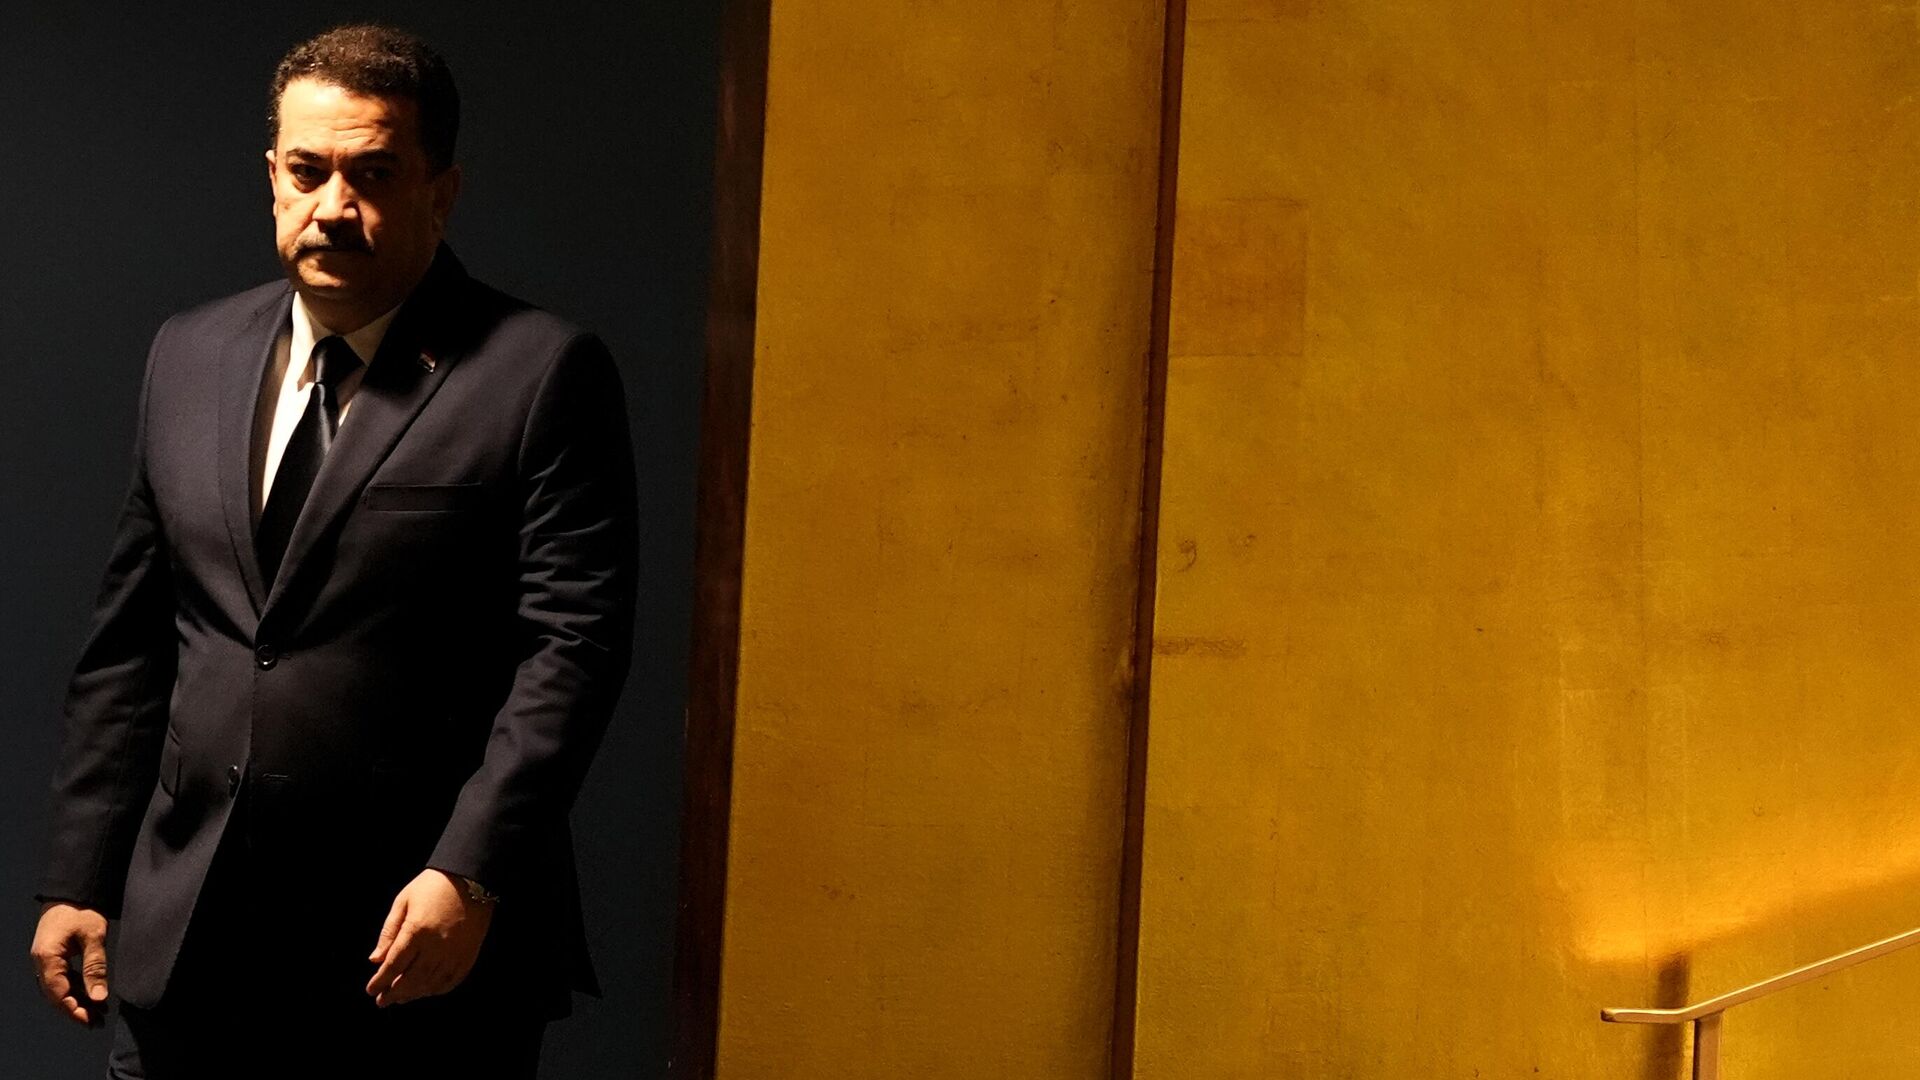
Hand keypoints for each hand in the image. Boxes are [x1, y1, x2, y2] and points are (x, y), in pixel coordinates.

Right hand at [30, 902, 109, 1024]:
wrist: (71, 890)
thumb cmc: (81, 909)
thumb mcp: (93, 937)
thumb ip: (95, 967)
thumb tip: (98, 997)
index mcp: (47, 958)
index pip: (57, 992)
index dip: (72, 1009)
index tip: (89, 1020)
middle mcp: (42, 962)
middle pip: (56, 994)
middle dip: (75, 1009)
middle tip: (96, 1021)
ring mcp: (46, 959)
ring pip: (60, 987)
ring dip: (77, 999)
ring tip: (99, 1012)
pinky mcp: (54, 956)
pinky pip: (63, 977)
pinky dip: (77, 987)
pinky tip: (92, 994)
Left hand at [365, 869, 493, 1006]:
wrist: (471, 878)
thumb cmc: (433, 885)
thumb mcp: (403, 901)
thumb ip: (389, 932)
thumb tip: (376, 960)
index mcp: (416, 931)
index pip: (393, 965)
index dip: (380, 981)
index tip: (371, 990)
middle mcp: (436, 946)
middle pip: (411, 979)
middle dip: (394, 993)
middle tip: (383, 1001)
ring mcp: (454, 952)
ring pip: (430, 983)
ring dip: (414, 994)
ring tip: (401, 998)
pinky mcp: (468, 954)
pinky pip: (452, 980)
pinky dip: (437, 989)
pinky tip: (427, 990)